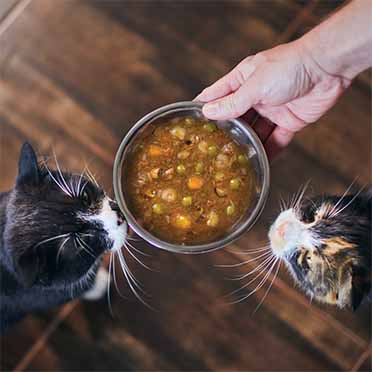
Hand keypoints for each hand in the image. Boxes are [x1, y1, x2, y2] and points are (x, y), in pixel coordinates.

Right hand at [195, 41, 350, 158]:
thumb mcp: (256, 85)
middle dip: (226, 133)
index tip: (189, 121)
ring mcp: (271, 110)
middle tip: (212, 149)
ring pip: (255, 132)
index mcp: (243, 80)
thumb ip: (233, 102)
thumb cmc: (290, 66)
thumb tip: (209, 112)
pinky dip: (270, 151)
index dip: (204, 107)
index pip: (217, 95)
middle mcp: (255, 96)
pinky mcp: (288, 121)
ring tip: (234, 161)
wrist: (328, 69)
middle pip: (235, 118)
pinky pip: (276, 140)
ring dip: (248, 145)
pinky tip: (261, 162)